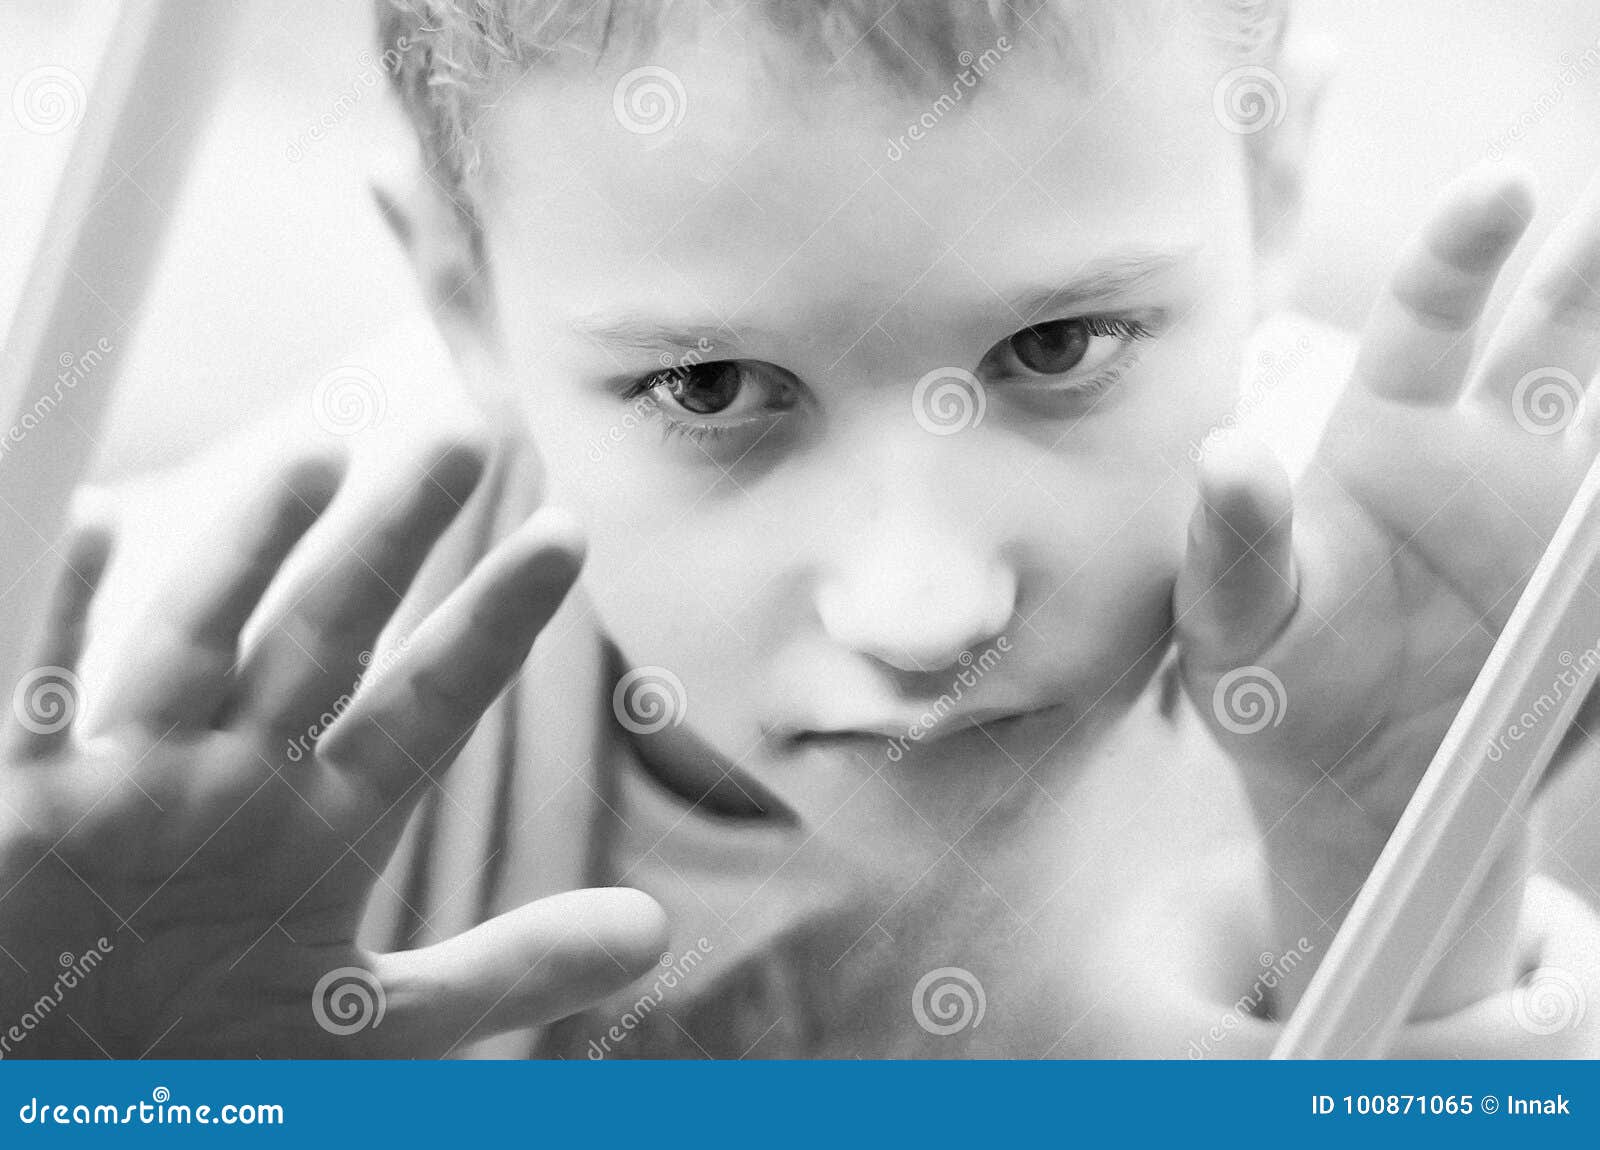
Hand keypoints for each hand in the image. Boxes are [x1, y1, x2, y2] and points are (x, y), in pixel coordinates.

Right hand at [0, 446, 664, 1057]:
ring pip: (202, 644)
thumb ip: (506, 970)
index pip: (430, 703)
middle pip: (330, 639)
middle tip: (463, 435)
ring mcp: (133, 788)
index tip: (568, 534)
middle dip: (393, 545)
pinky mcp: (27, 811)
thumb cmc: (204, 1070)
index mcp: (323, 827)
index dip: (497, 623)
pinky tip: (102, 516)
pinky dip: (64, 611)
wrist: (61, 1111)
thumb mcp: (372, 1029)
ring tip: (319, 460)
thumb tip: (654, 931)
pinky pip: (47, 699)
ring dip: (252, 555)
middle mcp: (238, 783)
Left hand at [1175, 165, 1599, 1002]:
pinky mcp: (1595, 596)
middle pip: (1560, 333)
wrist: (1350, 788)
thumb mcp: (1233, 621)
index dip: (1461, 246)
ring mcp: (1555, 519)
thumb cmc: (1270, 681)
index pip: (1429, 316)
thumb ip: (1233, 542)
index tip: (1498, 181)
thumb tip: (1225, 452)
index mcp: (1388, 434)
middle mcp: (1486, 454)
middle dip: (1594, 262)